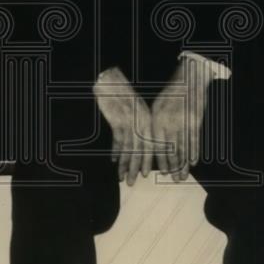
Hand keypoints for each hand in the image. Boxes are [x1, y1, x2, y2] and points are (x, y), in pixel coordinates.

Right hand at [93, 67, 152, 185]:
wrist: (112, 82)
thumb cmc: (124, 96)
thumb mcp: (136, 111)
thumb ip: (140, 126)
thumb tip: (141, 145)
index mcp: (149, 120)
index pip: (151, 145)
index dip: (148, 161)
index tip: (146, 174)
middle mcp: (142, 122)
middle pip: (141, 150)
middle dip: (137, 168)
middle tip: (133, 182)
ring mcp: (130, 121)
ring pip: (129, 148)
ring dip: (126, 164)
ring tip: (122, 177)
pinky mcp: (118, 120)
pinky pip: (118, 140)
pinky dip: (116, 152)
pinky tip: (114, 161)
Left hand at [151, 54, 214, 181]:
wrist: (190, 77)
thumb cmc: (172, 92)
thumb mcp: (158, 106)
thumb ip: (155, 124)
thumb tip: (153, 144)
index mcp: (158, 118)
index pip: (158, 145)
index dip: (161, 160)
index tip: (163, 171)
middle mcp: (170, 121)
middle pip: (171, 150)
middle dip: (173, 166)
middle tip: (174, 179)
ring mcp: (184, 121)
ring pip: (183, 148)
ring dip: (184, 164)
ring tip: (184, 175)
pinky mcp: (196, 120)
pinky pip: (194, 140)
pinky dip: (194, 152)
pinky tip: (194, 162)